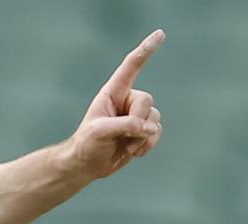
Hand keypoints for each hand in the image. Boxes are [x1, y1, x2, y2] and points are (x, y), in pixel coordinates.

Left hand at [67, 29, 164, 179]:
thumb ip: (124, 126)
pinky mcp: (143, 131)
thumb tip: (149, 127)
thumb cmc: (87, 144)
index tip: (160, 34)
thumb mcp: (99, 132)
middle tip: (121, 137)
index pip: (131, 67)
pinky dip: (147, 145)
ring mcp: (136, 116)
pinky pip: (157, 133)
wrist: (87, 165)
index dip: (146, 50)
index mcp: (112, 93)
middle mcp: (126, 100)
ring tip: (124, 146)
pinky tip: (132, 152)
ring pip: (155, 118)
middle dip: (137, 121)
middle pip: (146, 101)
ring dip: (141, 137)